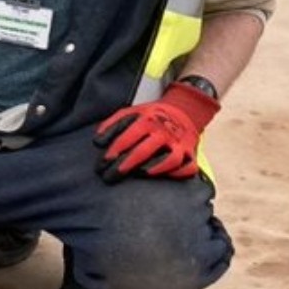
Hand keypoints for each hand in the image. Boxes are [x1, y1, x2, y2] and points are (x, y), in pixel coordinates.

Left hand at [93, 81, 219, 183]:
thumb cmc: (151, 116)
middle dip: (125, 165)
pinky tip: (164, 176)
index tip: (103, 162)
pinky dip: (178, 173)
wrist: (182, 111)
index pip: (128, 137)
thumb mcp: (130, 113)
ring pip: (170, 160)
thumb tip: (97, 141)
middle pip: (145, 151)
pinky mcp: (192, 155)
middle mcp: (164, 133)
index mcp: (147, 121)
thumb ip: (112, 124)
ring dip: (155, 168)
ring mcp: (180, 144)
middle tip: (110, 176)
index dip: (114, 150)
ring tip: (139, 174)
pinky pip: (189, 168)